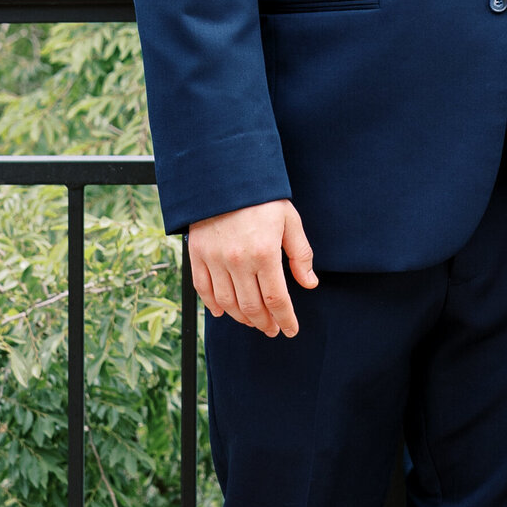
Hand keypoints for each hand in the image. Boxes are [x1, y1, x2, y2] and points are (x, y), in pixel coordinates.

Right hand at [188, 200, 317, 337]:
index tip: (291, 330)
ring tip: (253, 321)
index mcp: (264, 253)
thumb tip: (309, 283)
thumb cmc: (262, 198)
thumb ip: (300, 254)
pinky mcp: (198, 254)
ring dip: (242, 318)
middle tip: (273, 329)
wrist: (225, 176)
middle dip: (265, 323)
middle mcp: (237, 260)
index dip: (285, 319)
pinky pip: (203, 289)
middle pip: (251, 306)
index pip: (276, 298)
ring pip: (227, 303)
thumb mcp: (290, 220)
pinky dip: (213, 305)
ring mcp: (214, 259)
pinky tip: (223, 312)